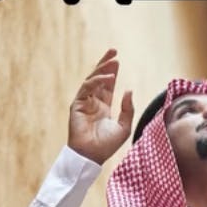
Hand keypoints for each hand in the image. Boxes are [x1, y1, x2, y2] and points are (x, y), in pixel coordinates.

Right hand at [68, 49, 133, 163]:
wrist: (92, 156)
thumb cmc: (107, 145)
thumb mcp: (124, 127)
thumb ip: (128, 109)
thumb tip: (129, 90)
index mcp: (103, 107)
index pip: (107, 86)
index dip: (112, 73)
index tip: (117, 61)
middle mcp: (93, 102)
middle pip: (98, 78)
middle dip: (105, 64)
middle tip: (113, 51)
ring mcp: (84, 102)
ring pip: (92, 80)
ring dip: (101, 69)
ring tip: (112, 60)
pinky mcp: (77, 105)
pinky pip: (86, 88)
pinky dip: (96, 82)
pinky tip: (107, 77)